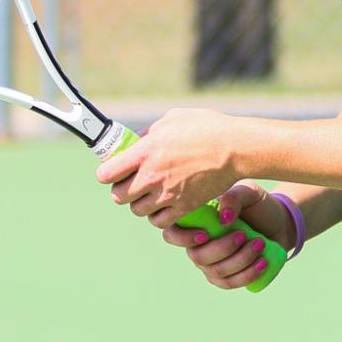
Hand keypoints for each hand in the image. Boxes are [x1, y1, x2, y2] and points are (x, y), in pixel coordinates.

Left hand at [95, 107, 241, 226]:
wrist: (235, 148)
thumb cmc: (206, 127)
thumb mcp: (172, 120)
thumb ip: (149, 133)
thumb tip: (136, 142)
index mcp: (145, 151)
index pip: (106, 174)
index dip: (107, 173)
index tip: (114, 170)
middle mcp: (152, 176)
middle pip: (118, 197)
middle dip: (121, 190)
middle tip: (131, 183)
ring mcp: (167, 194)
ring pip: (137, 211)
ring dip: (140, 203)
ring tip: (150, 193)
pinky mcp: (184, 206)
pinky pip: (159, 221)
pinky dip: (158, 215)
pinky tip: (164, 204)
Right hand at [158, 183, 292, 290]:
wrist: (278, 223)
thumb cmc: (257, 205)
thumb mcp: (249, 193)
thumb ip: (234, 197)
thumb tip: (223, 218)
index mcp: (196, 222)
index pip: (172, 234)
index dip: (182, 238)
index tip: (206, 234)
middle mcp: (198, 245)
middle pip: (197, 257)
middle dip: (223, 248)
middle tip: (245, 234)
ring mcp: (210, 264)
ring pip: (216, 271)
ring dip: (240, 259)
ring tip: (260, 243)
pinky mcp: (226, 277)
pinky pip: (230, 283)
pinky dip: (247, 274)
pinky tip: (263, 262)